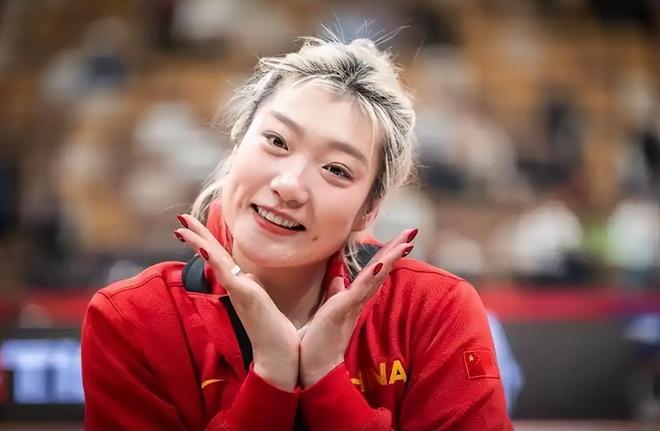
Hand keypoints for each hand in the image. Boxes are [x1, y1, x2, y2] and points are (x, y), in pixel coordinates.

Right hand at [175, 214, 299, 390]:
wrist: (278, 355)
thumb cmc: (274, 331)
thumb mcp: (263, 300)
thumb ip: (253, 287)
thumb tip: (248, 275)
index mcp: (239, 285)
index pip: (220, 257)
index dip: (206, 240)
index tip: (192, 224)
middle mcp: (235, 287)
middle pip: (213, 255)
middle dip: (197, 235)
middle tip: (180, 217)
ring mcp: (238, 292)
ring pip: (216, 262)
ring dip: (199, 243)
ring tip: (182, 228)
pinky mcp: (246, 298)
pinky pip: (228, 276)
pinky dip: (216, 262)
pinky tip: (206, 249)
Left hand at [299, 228, 416, 387]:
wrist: (315, 367)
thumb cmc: (320, 340)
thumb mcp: (327, 309)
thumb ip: (335, 293)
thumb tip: (338, 278)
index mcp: (355, 297)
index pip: (375, 270)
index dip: (387, 254)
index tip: (401, 239)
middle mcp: (358, 299)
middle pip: (381, 269)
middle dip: (396, 250)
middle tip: (412, 231)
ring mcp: (352, 304)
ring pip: (375, 277)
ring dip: (390, 259)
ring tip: (405, 243)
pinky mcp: (343, 310)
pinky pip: (358, 292)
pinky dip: (369, 278)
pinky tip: (378, 266)